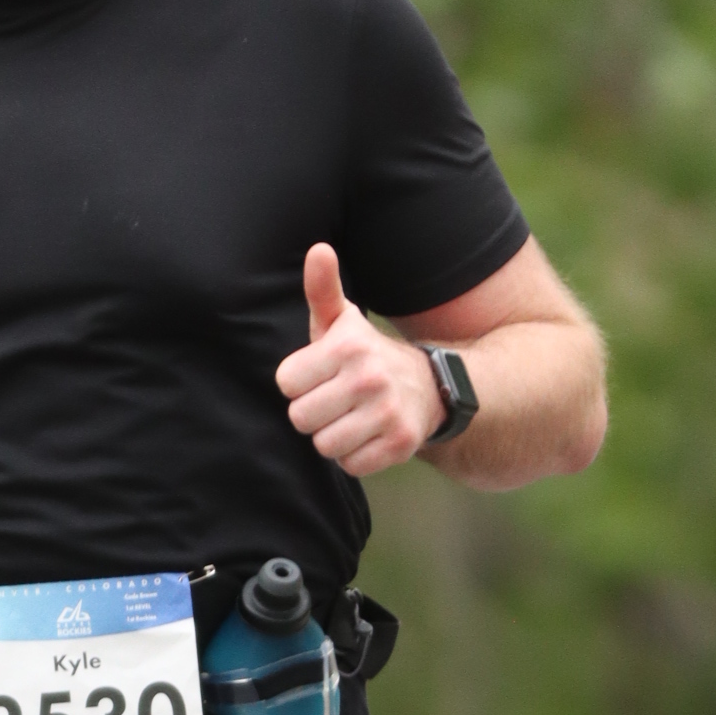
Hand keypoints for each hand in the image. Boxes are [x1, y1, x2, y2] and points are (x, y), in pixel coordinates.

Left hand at [273, 243, 441, 474]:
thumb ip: (322, 289)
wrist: (429, 387)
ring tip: (351, 418)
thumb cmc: (365, 356)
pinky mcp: (400, 444)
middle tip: (336, 400)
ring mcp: (388, 413)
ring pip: (324, 446)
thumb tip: (318, 249)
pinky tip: (369, 435)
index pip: (286, 384)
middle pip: (300, 418)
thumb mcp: (342, 321)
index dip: (299, 383)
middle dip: (313, 413)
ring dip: (333, 437)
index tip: (320, 376)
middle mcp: (369, 378)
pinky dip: (356, 456)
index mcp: (348, 347)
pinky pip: (351, 465)